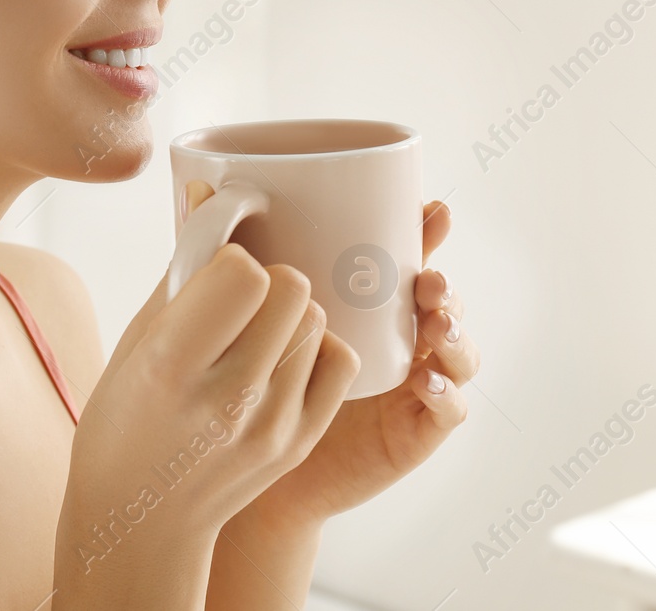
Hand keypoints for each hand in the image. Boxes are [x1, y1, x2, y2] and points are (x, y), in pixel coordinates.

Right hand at [54, 198, 359, 606]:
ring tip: (254, 334)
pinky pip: (337, 359)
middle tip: (238, 301)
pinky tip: (281, 359)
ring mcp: (272, 425)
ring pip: (315, 318)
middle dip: (266, 278)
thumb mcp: (134, 342)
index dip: (230, 260)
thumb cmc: (123, 423)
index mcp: (172, 367)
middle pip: (290, 287)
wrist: (140, 524)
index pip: (242, 273)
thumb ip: (180, 271)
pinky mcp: (300, 442)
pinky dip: (314, 347)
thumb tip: (207, 193)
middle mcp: (228, 399)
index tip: (212, 274)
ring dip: (289, 312)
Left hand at [231, 199, 475, 530]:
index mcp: (362, 302)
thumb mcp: (231, 318)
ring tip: (433, 321)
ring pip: (456, 350)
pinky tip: (423, 383)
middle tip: (428, 276)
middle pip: (440, 298)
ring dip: (453, 331)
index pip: (405, 257)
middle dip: (442, 280)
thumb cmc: (233, 384)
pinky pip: (447, 413)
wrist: (233, 469)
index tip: (428, 209)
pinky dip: (446, 394)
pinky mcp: (410, 435)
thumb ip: (227, 259)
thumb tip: (200, 185)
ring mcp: (407, 386)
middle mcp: (393, 338)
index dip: (424, 232)